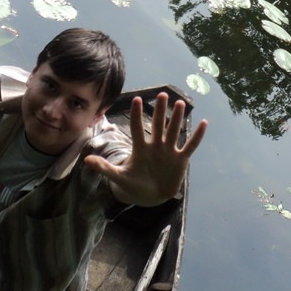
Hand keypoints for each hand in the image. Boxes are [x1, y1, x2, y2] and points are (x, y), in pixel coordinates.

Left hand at [84, 92, 207, 205]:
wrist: (150, 196)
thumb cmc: (133, 184)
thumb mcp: (118, 177)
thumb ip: (104, 168)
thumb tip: (86, 160)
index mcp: (139, 148)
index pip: (137, 128)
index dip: (138, 115)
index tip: (137, 99)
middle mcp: (155, 146)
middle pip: (158, 125)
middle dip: (160, 111)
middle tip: (162, 94)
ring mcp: (168, 151)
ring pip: (174, 131)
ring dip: (177, 119)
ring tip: (180, 103)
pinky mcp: (180, 160)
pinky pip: (190, 146)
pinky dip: (197, 136)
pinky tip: (204, 123)